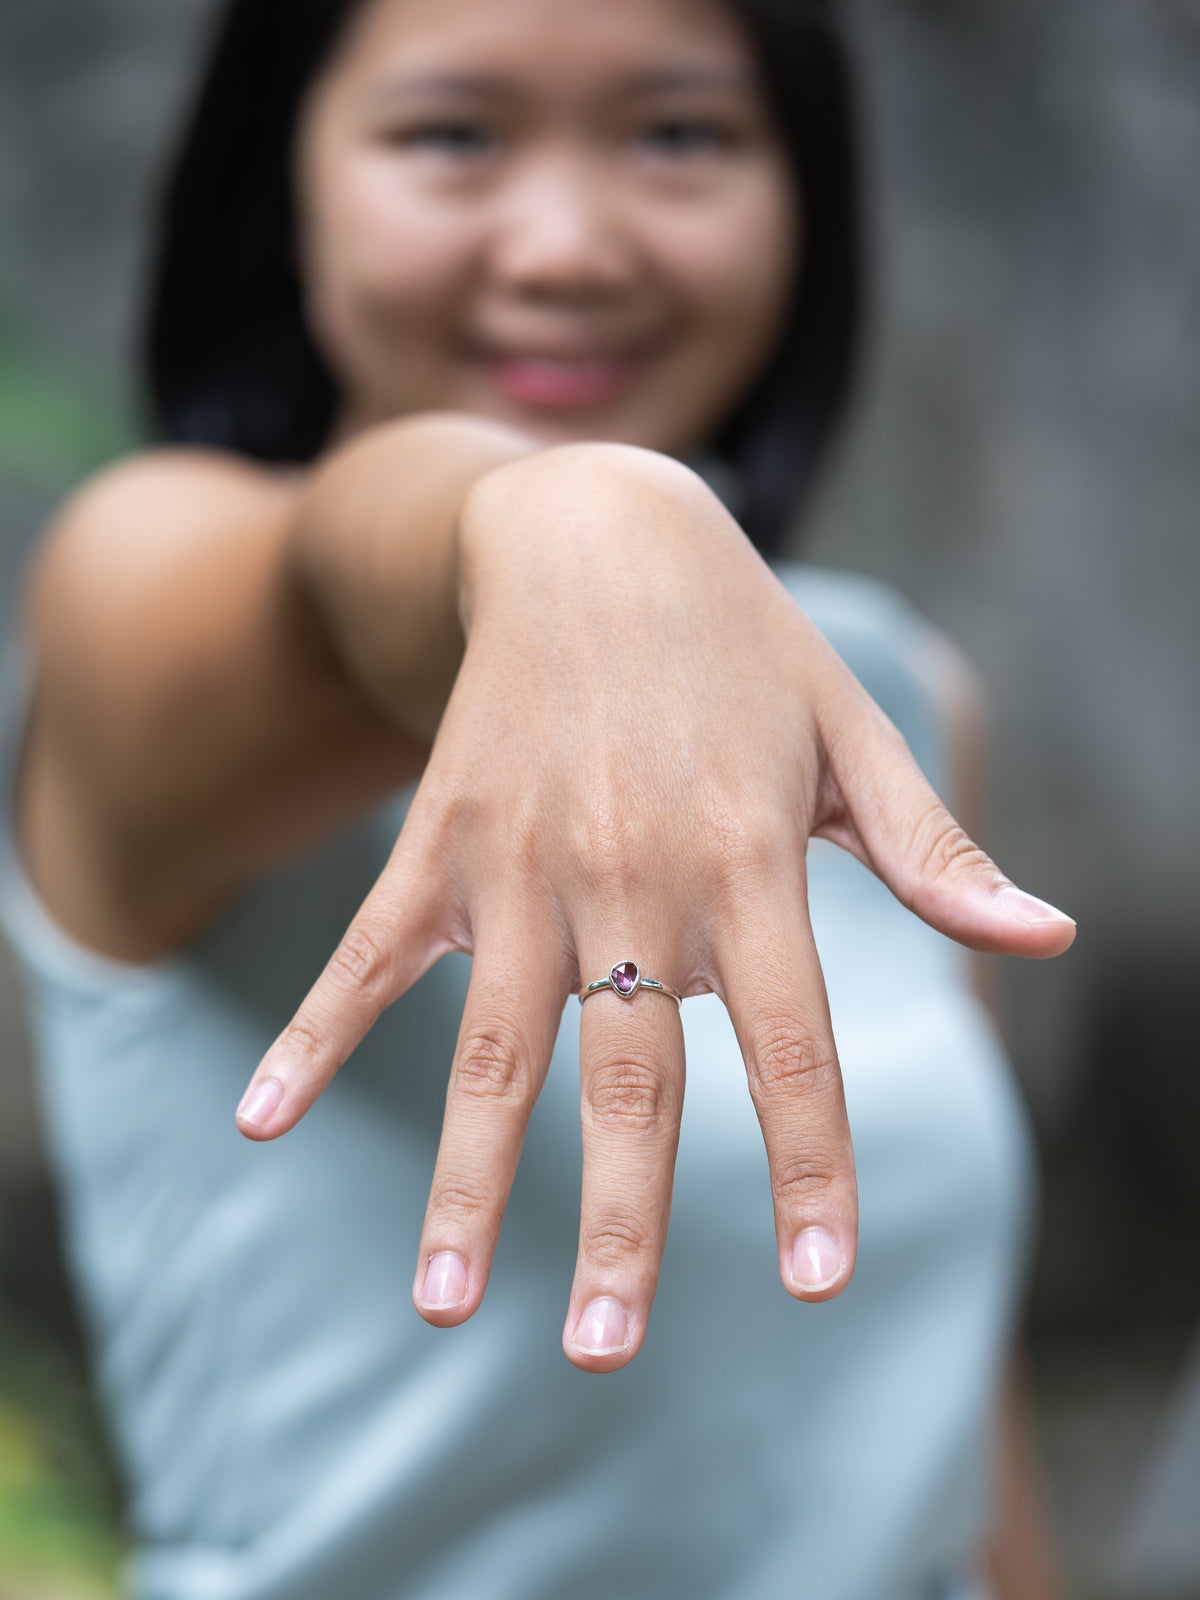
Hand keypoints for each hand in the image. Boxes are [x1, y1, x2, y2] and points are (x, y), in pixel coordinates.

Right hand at [235, 443, 1073, 1371]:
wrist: (590, 528)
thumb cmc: (741, 643)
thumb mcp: (853, 729)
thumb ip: (934, 851)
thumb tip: (1047, 939)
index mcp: (749, 854)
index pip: (792, 1041)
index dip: (809, 1163)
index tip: (817, 1277)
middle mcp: (631, 870)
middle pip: (629, 1075)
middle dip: (619, 1222)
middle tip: (604, 1354)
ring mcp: (521, 859)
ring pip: (490, 1045)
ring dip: (463, 1180)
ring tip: (440, 1306)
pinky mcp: (441, 839)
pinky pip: (370, 954)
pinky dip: (313, 1033)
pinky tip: (258, 1120)